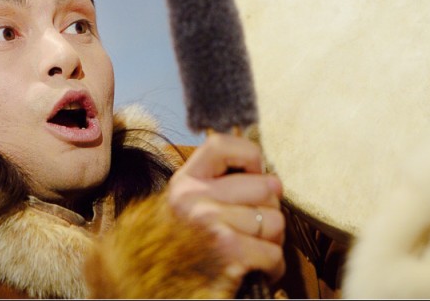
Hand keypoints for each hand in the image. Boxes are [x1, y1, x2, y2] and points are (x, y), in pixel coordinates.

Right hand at [167, 132, 285, 282]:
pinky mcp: (229, 254)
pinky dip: (272, 266)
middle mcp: (194, 199)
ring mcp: (211, 225)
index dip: (249, 157)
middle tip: (254, 224)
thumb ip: (216, 184)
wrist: (153, 285)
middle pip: (265, 186)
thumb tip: (271, 180)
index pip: (222, 145)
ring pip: (275, 221)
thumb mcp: (186, 205)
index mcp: (184, 183)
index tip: (252, 175)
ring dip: (272, 241)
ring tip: (252, 247)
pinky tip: (255, 268)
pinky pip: (274, 252)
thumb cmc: (181, 246)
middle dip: (269, 209)